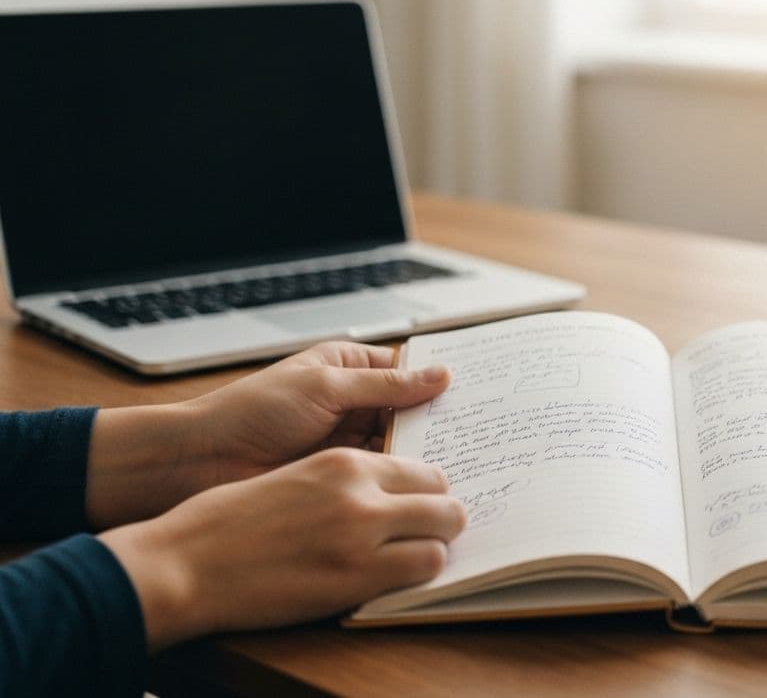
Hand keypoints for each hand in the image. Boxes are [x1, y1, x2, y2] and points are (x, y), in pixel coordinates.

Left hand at [86, 342, 450, 528]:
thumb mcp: (325, 388)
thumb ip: (386, 386)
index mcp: (346, 366)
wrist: (202, 462)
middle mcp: (351, 400)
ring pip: (399, 441)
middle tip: (482, 428)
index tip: (479, 390)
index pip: (406, 369)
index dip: (438, 380)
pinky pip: (381, 471)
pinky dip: (402, 475)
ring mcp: (346, 439)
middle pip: (409, 407)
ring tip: (465, 456)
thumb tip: (440, 376)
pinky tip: (428, 481)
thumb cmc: (251, 412)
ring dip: (423, 450)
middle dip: (438, 417)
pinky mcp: (340, 474)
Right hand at [100, 447, 465, 650]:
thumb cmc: (226, 523)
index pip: (421, 468)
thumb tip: (378, 495)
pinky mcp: (358, 576)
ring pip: (443, 533)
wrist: (186, 563)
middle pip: (444, 496)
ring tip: (412, 557)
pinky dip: (419, 574)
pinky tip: (395, 578)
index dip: (427, 491)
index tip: (422, 505)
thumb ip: (341, 482)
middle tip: (426, 533)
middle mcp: (361, 491)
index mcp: (343, 463)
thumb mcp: (293, 477)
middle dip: (442, 516)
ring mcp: (363, 533)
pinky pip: (423, 568)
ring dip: (433, 547)